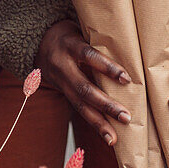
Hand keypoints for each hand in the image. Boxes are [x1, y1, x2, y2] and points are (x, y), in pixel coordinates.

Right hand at [36, 20, 130, 145]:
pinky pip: (78, 109)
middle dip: (105, 104)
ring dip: (98, 123)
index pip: (88, 55)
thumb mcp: (80, 29)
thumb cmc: (70, 33)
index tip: (126, 79)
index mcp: (69, 45)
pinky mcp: (63, 93)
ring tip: (113, 138)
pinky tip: (107, 136)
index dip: (106, 67)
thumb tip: (130, 46)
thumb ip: (98, 38)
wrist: (38, 43)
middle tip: (125, 116)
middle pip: (83, 88)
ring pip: (78, 105)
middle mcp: (62, 65)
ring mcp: (60, 82)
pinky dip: (93, 123)